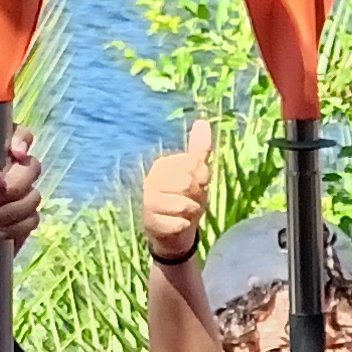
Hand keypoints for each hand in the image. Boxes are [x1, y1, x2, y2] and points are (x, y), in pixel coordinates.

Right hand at [141, 117, 215, 262]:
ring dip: (191, 211)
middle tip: (191, 199)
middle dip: (196, 194)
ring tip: (185, 212)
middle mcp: (152, 180)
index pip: (193, 163)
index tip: (197, 183)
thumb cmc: (186, 197)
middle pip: (187, 182)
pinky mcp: (150, 222)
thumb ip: (199, 149)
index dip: (202, 176)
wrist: (174, 230)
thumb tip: (202, 121)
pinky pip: (177, 222)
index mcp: (163, 165)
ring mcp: (148, 201)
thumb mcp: (196, 173)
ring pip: (182, 204)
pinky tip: (179, 223)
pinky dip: (184, 225)